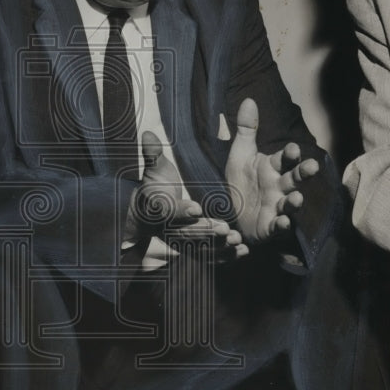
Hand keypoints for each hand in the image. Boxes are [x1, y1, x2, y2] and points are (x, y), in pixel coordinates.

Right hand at [127, 131, 247, 260]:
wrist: (148, 214)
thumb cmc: (156, 187)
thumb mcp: (154, 169)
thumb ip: (153, 154)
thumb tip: (147, 133)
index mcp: (159, 207)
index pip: (168, 210)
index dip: (181, 211)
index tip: (196, 208)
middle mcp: (169, 228)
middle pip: (187, 232)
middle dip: (206, 231)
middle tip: (224, 228)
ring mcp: (182, 241)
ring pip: (200, 247)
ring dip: (218, 245)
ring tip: (236, 239)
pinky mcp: (194, 249)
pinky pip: (210, 255)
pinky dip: (226, 255)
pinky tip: (242, 250)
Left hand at [224, 98, 319, 243]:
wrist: (232, 213)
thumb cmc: (241, 182)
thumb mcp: (240, 154)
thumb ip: (247, 129)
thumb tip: (249, 99)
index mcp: (273, 168)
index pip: (284, 159)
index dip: (290, 155)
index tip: (293, 149)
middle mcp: (279, 186)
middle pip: (294, 178)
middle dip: (303, 173)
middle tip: (312, 167)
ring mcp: (277, 206)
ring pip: (290, 203)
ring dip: (295, 201)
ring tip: (297, 197)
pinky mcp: (270, 226)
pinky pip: (278, 225)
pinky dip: (281, 224)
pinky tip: (282, 221)